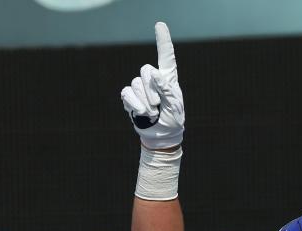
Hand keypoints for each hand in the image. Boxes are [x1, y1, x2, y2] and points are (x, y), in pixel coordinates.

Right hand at [120, 21, 184, 148]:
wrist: (161, 136)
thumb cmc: (172, 119)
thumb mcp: (174, 104)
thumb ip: (166, 88)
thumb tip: (155, 73)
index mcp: (168, 78)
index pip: (165, 55)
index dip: (162, 39)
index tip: (159, 25)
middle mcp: (153, 80)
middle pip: (145, 70)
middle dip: (150, 88)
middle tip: (157, 104)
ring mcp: (140, 88)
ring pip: (135, 84)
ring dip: (144, 100)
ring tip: (152, 112)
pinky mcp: (130, 98)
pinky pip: (127, 94)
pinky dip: (134, 103)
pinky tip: (141, 112)